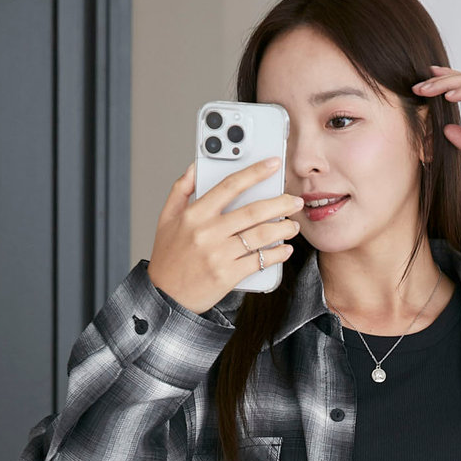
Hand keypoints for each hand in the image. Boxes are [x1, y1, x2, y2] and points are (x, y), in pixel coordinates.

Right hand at [147, 157, 304, 314]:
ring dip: (283, 229)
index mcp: (195, 214)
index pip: (230, 185)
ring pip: (260, 236)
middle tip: (295, 201)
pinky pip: (259, 261)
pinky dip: (276, 254)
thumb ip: (181, 189)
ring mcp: (219, 255)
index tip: (273, 164)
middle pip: (253, 211)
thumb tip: (196, 166)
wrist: (166, 296)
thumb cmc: (168, 257)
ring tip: (292, 226)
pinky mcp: (228, 275)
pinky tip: (285, 249)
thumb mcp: (167, 217)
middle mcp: (208, 232)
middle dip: (280, 204)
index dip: (255, 172)